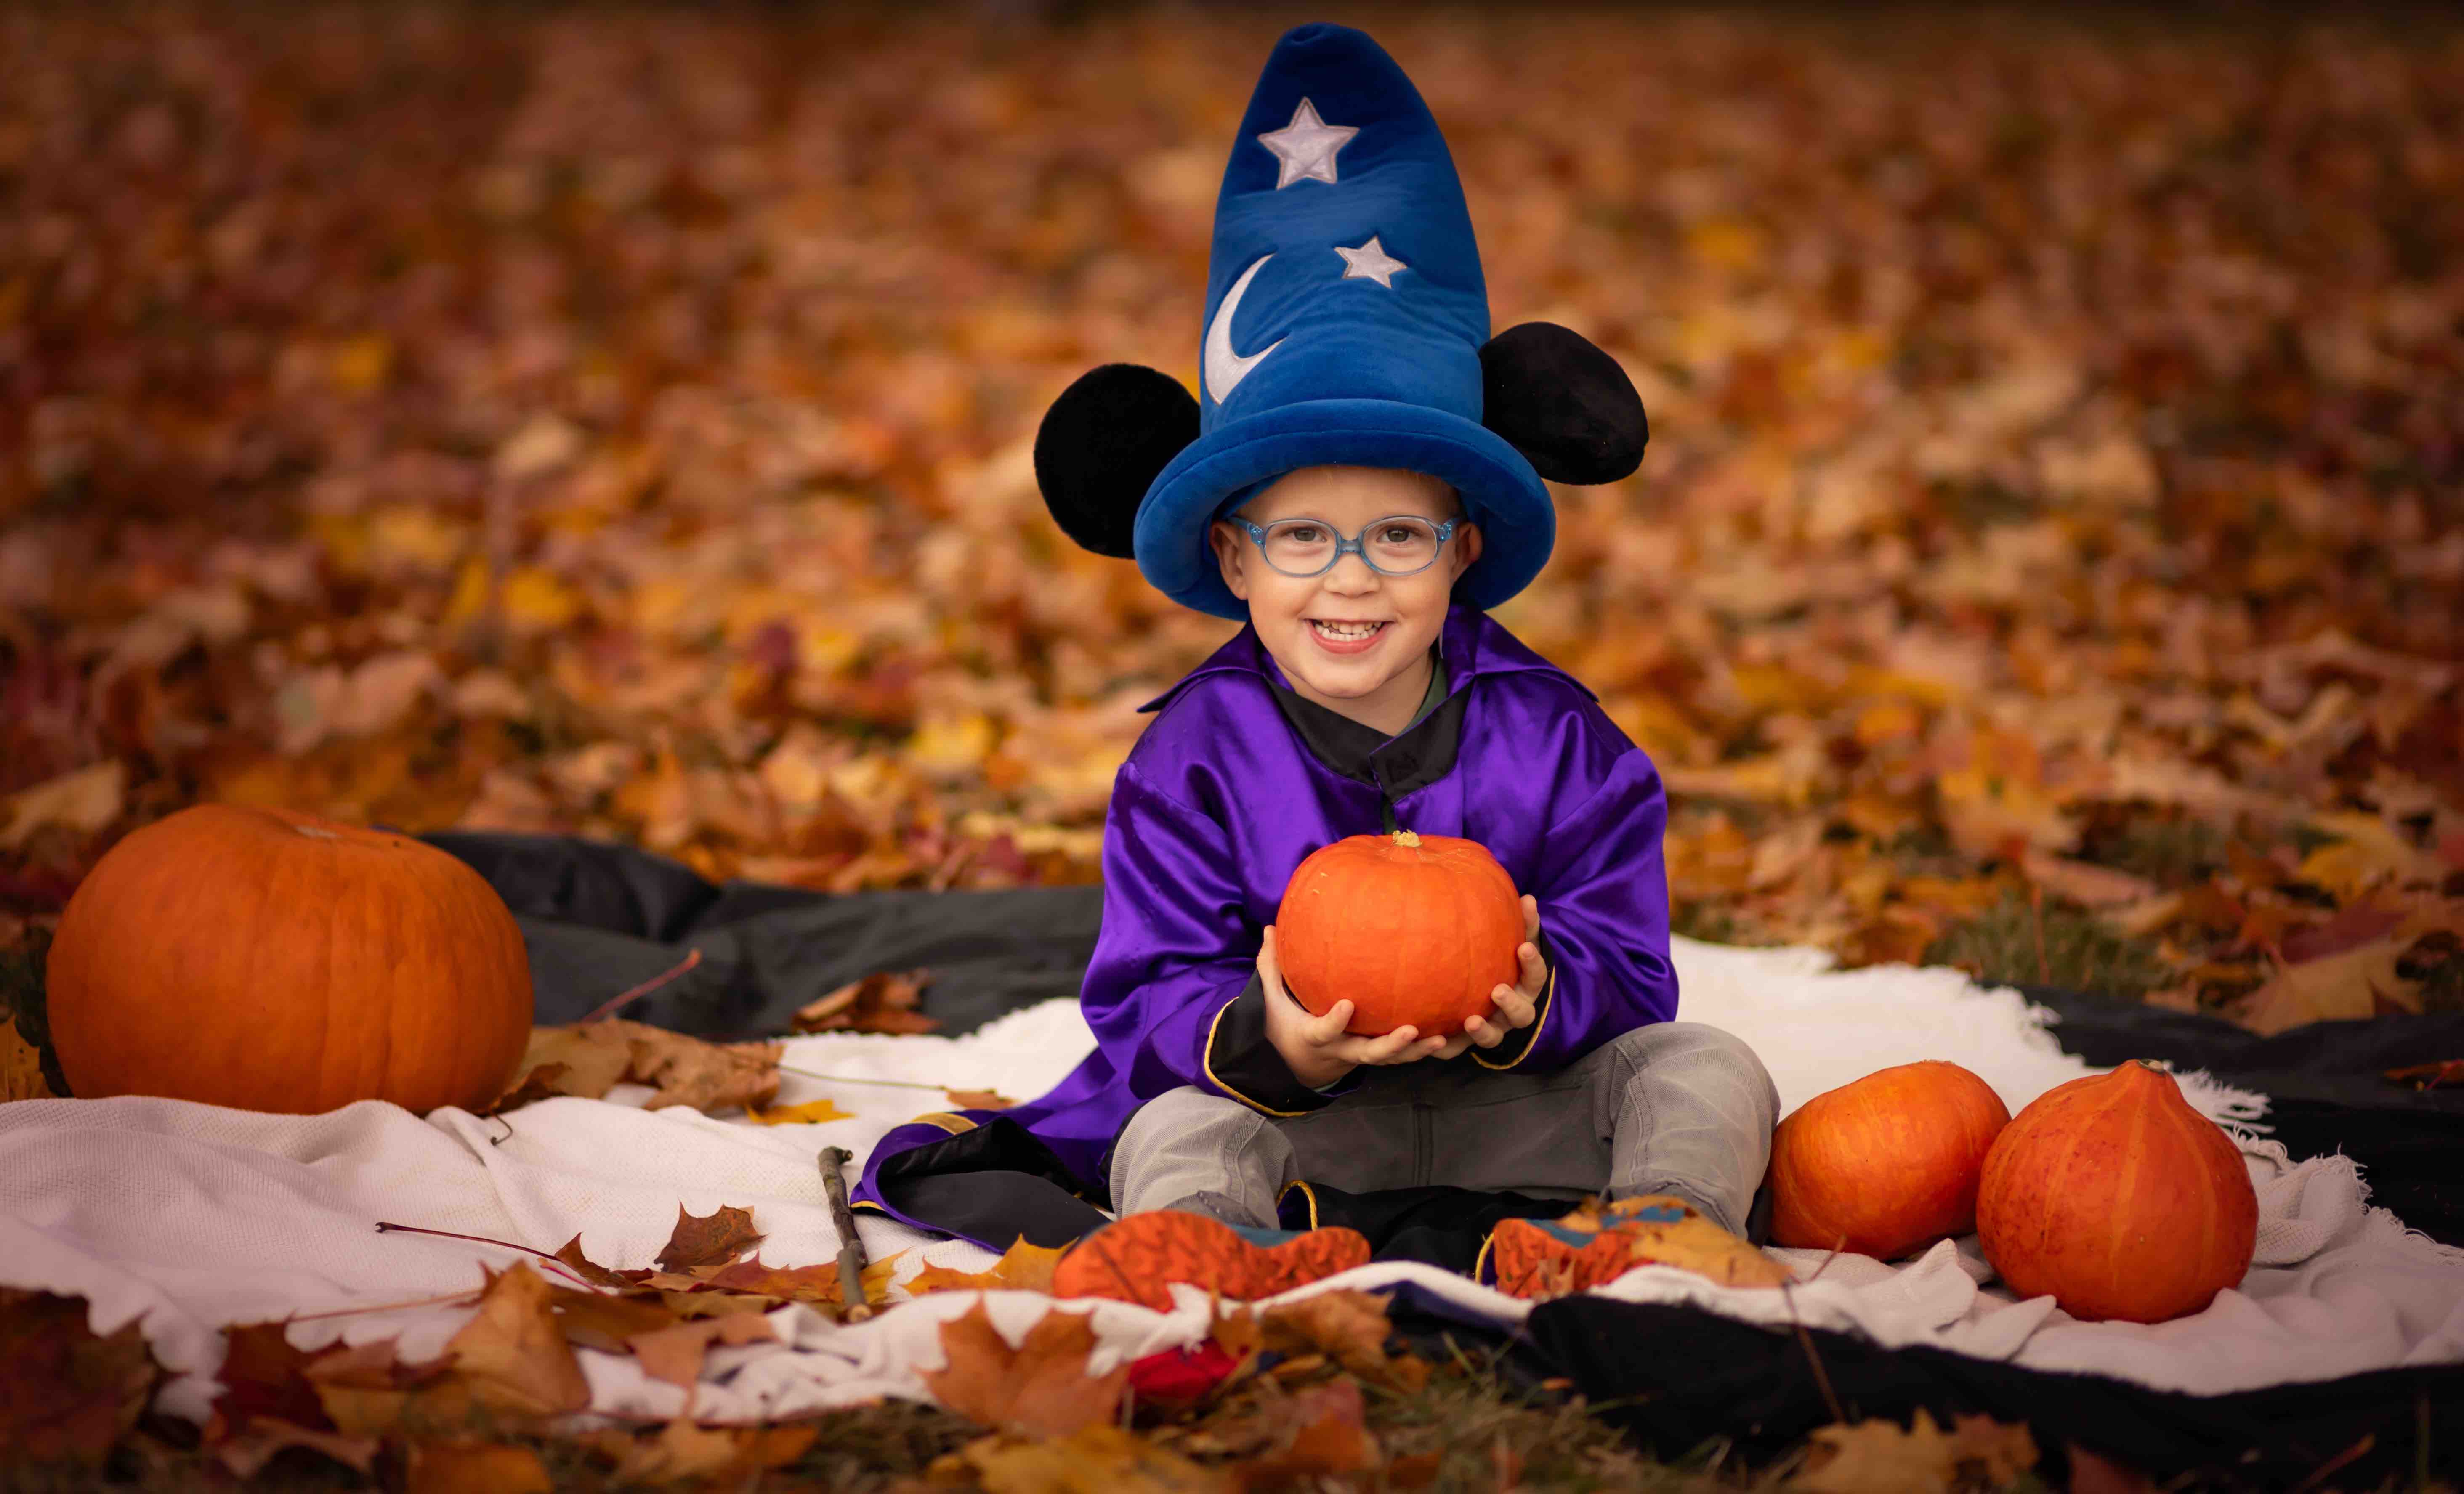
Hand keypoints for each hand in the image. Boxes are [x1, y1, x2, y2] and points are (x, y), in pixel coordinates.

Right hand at [1258, 924, 1451, 1088]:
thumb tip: (1269, 928)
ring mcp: (1361, 1055)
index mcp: (1315, 1036)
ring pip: (1390, 1059)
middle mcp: (1342, 1050)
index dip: (1336, 1021)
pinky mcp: (1375, 1056)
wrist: (1297, 1064)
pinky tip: (1447, 1036)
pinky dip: (1421, 1050)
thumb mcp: (1272, 1000)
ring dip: (1415, 1051)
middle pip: (1368, 1053)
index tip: (1348, 1003)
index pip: (1325, 1031)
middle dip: (1390, 1045)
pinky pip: (1400, 1057)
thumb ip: (1271, 966)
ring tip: (1439, 1038)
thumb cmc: (1285, 1024)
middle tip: (1411, 1030)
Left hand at [1431, 895, 1546, 1059]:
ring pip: (1492, 1038)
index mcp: (1526, 987)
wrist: (1485, 995)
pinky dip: (1447, 1047)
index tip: (1523, 947)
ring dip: (1483, 1032)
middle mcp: (1512, 1012)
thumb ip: (1523, 924)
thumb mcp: (1515, 942)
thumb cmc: (1502, 961)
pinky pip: (1456, 1050)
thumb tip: (1528, 898)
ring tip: (1471, 1021)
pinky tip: (1434, 1039)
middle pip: (1521, 1015)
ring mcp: (1492, 1029)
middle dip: (1511, 1004)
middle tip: (1498, 990)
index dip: (1532, 964)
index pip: (1536, 976)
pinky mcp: (1465, 1043)